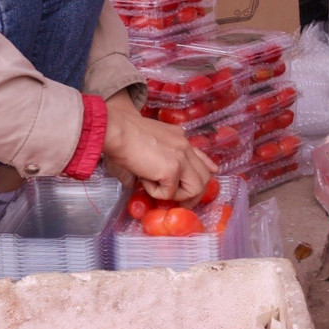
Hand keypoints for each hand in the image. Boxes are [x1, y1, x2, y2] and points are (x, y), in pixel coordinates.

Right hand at [102, 90, 218, 204]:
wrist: (116, 129)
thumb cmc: (122, 134)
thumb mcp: (148, 140)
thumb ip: (159, 154)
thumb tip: (154, 175)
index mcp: (179, 136)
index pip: (201, 155)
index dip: (208, 167)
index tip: (212, 173)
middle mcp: (184, 145)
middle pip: (205, 176)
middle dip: (194, 193)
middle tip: (177, 199)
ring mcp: (181, 157)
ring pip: (197, 188)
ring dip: (177, 195)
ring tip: (158, 189)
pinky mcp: (172, 169)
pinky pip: (170, 194)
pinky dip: (155, 192)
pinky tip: (144, 179)